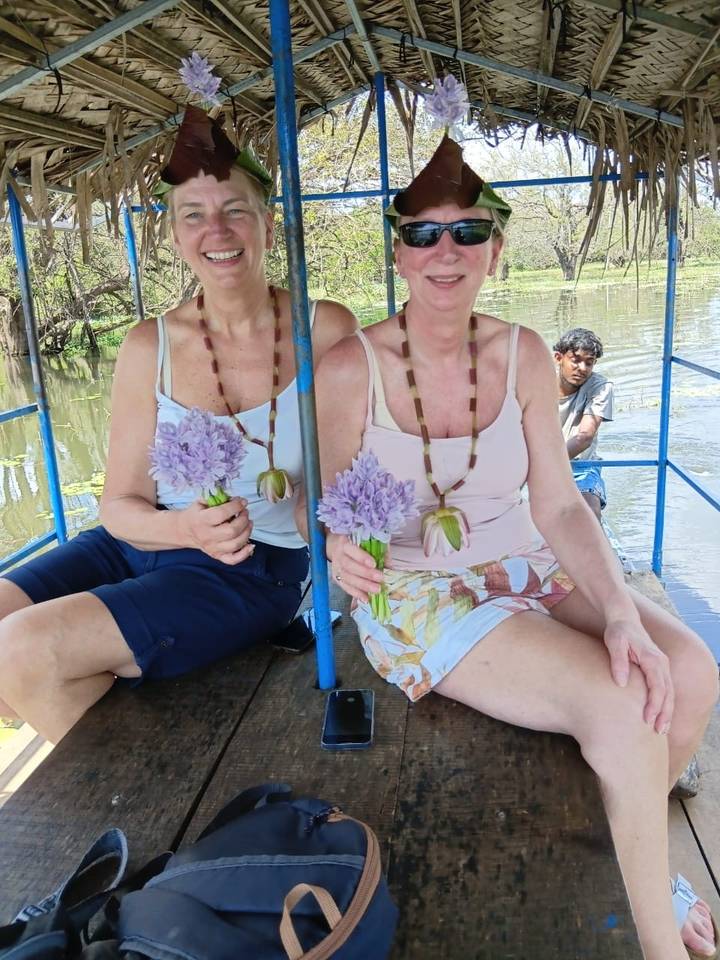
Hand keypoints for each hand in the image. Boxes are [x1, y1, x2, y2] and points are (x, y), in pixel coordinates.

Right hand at [178, 498, 253, 564]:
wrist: (185, 530)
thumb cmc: (196, 515)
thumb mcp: (201, 502)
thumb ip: (216, 498)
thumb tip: (234, 498)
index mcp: (201, 520)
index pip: (221, 514)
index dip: (235, 506)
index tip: (242, 501)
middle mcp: (207, 536)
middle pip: (231, 531)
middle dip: (243, 519)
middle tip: (245, 512)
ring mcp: (213, 548)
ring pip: (235, 544)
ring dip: (247, 532)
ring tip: (248, 522)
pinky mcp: (217, 556)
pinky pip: (233, 560)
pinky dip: (245, 554)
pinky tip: (250, 545)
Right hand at [327, 533, 383, 602]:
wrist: (337, 549)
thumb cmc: (356, 545)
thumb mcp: (367, 543)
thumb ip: (378, 552)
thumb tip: (389, 566)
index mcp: (345, 544)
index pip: (351, 550)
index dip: (362, 557)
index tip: (374, 564)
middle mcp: (339, 556)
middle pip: (349, 566)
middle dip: (365, 573)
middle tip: (380, 578)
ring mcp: (336, 569)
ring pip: (347, 579)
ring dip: (363, 586)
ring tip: (376, 590)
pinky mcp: (337, 579)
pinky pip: (346, 588)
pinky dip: (357, 594)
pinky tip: (366, 599)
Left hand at [604, 615, 673, 733]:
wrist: (624, 619)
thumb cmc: (618, 632)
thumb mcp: (614, 642)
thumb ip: (618, 661)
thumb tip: (621, 682)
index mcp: (652, 658)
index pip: (657, 686)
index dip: (654, 704)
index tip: (647, 719)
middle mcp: (662, 663)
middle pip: (668, 693)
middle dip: (664, 714)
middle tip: (658, 732)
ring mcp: (662, 666)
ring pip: (669, 693)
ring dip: (667, 712)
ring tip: (661, 730)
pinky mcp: (659, 669)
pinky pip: (665, 689)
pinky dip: (665, 704)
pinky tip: (659, 717)